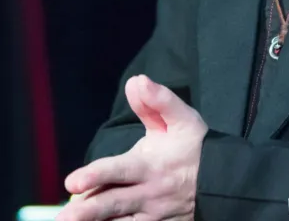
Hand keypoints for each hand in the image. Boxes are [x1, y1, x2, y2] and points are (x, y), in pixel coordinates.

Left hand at [57, 75, 207, 220]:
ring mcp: (154, 216)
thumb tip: (137, 81)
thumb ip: (158, 101)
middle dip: (86, 211)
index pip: (118, 171)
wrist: (226, 180)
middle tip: (62, 218)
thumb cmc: (197, 146)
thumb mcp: (182, 118)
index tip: (71, 182)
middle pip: (112, 205)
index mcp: (150, 166)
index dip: (95, 175)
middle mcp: (149, 194)